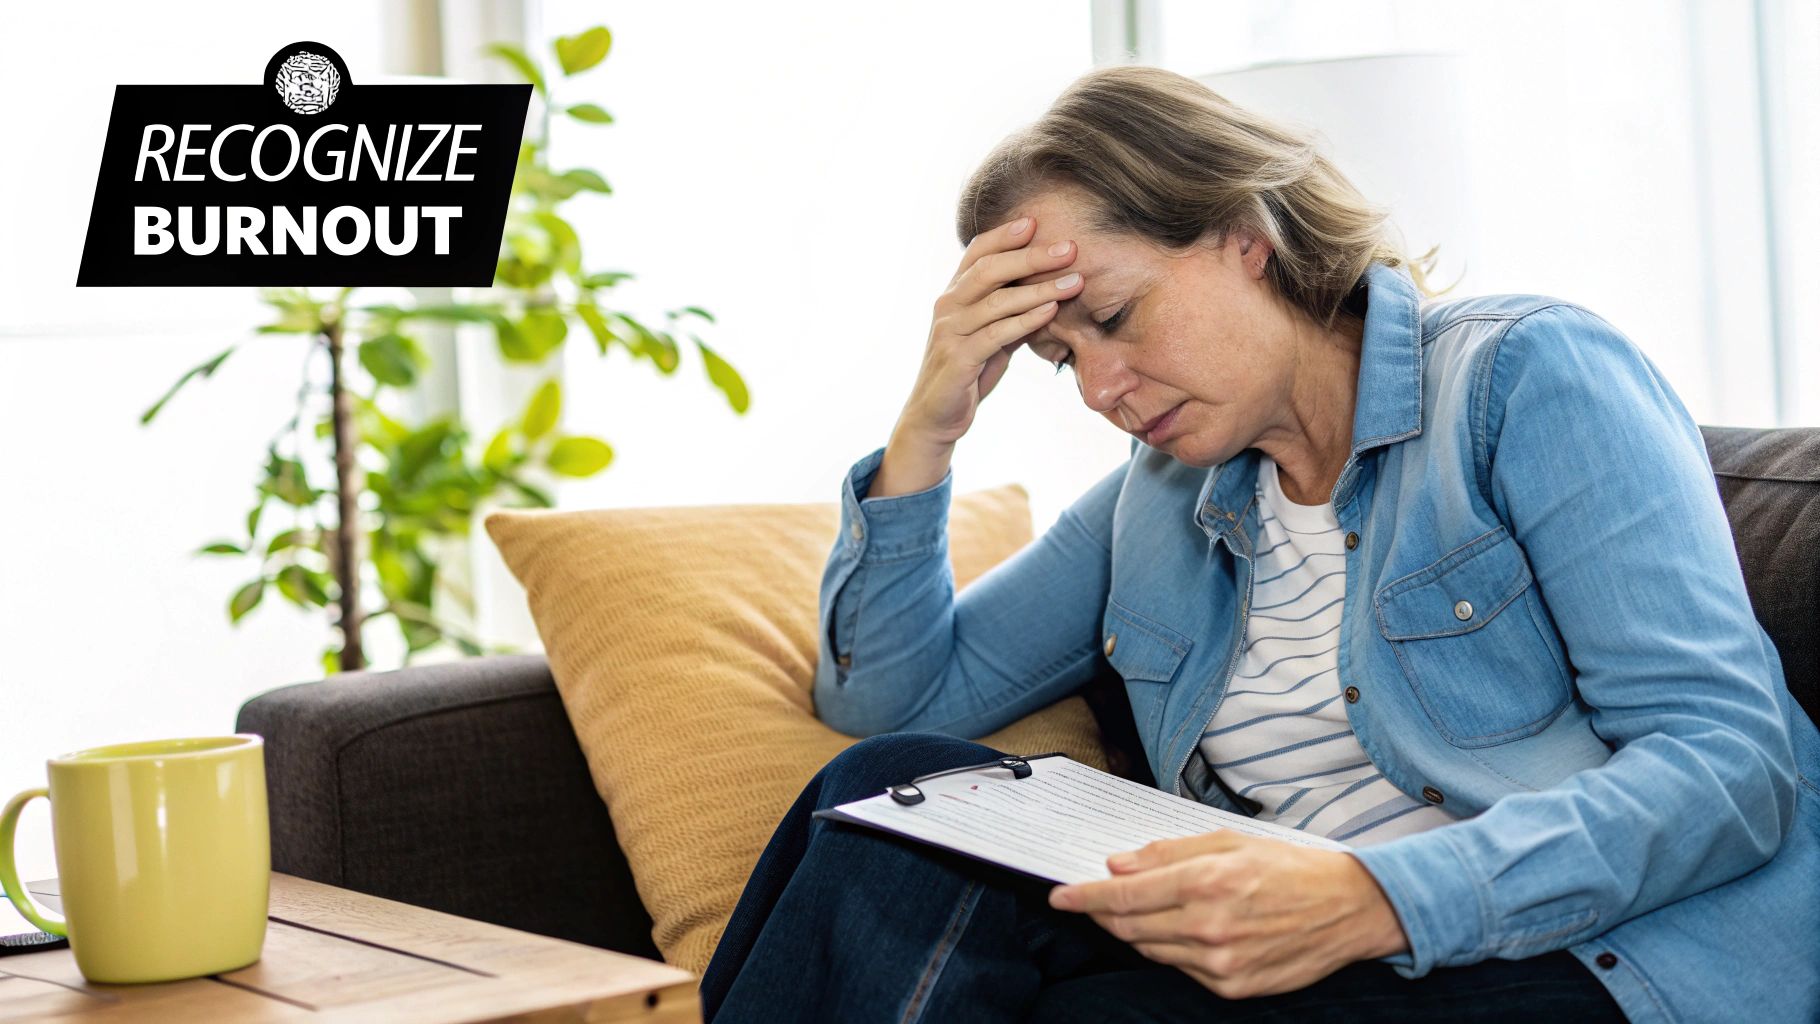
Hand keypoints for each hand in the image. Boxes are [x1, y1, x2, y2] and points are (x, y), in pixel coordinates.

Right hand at [898, 215, 1085, 447]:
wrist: (936, 416)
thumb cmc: (968, 372)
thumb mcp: (993, 335)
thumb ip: (1012, 311)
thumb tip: (1050, 289)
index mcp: (954, 295)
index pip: (977, 252)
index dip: (1005, 235)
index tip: (1037, 221)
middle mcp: (948, 306)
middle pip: (990, 269)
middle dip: (1032, 256)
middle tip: (1069, 248)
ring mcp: (950, 331)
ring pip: (997, 300)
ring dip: (1040, 288)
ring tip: (1075, 282)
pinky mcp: (958, 359)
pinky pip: (997, 334)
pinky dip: (1027, 320)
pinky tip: (1051, 310)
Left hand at [1047, 831, 1409, 999]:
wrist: (1347, 909)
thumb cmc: (1289, 868)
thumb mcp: (1228, 842)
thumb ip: (1168, 853)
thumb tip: (1118, 865)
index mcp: (1207, 881)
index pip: (1125, 895)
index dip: (1086, 897)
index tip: (1060, 896)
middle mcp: (1209, 925)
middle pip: (1130, 926)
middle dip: (1103, 914)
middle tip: (1091, 901)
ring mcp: (1220, 962)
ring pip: (1151, 949)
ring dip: (1135, 931)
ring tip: (1140, 911)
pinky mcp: (1232, 986)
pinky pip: (1181, 969)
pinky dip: (1170, 949)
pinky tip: (1183, 931)